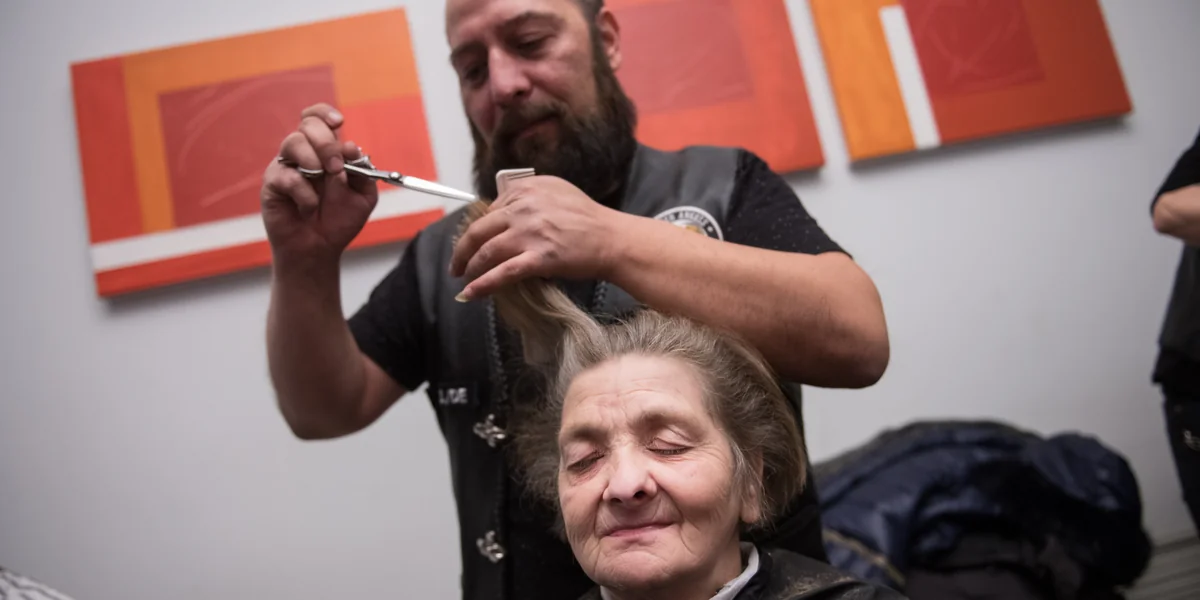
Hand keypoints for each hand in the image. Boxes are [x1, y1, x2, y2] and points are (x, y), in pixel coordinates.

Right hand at [260, 103, 377, 263]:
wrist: (320, 248)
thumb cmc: (338, 220)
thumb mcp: (363, 197)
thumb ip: (363, 172)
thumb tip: (350, 147)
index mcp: (324, 150)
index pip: (317, 117)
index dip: (325, 113)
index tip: (339, 122)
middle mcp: (303, 153)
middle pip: (308, 125)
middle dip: (326, 143)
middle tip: (337, 168)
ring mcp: (286, 166)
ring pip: (293, 142)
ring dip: (314, 160)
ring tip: (323, 179)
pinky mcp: (272, 184)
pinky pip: (287, 176)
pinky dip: (304, 192)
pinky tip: (309, 206)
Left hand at [450, 176, 625, 299]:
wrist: (612, 239)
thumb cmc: (588, 219)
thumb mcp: (557, 191)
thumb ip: (529, 196)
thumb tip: (503, 211)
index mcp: (527, 190)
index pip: (490, 210)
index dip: (479, 229)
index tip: (474, 242)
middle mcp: (525, 208)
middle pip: (479, 230)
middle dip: (462, 251)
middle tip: (456, 265)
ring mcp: (531, 233)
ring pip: (486, 252)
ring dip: (469, 268)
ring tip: (464, 279)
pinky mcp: (539, 258)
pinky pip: (503, 273)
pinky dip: (482, 285)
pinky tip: (470, 293)